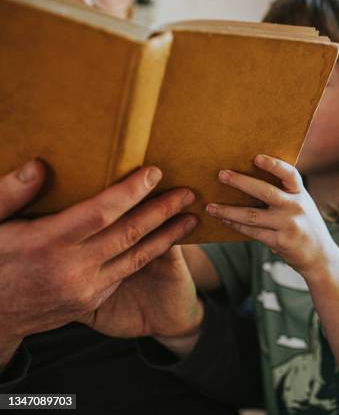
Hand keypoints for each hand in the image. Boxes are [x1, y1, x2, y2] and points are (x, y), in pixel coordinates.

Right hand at [0, 159, 197, 363]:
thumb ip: (10, 194)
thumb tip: (40, 166)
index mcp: (45, 243)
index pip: (101, 212)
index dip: (131, 191)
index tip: (154, 172)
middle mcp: (70, 269)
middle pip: (129, 234)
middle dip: (162, 211)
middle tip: (188, 192)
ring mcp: (83, 290)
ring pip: (135, 258)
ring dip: (167, 236)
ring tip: (190, 218)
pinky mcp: (91, 302)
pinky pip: (125, 274)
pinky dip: (148, 256)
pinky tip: (164, 241)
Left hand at [205, 154, 338, 275]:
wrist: (320, 256)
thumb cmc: (304, 225)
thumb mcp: (301, 205)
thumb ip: (284, 193)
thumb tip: (249, 180)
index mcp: (300, 193)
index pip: (289, 174)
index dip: (274, 165)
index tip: (257, 157)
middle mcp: (296, 207)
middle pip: (266, 192)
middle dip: (241, 182)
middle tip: (222, 174)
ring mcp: (289, 225)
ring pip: (253, 215)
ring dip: (229, 210)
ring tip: (211, 206)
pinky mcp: (281, 242)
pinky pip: (253, 231)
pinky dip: (236, 225)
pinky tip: (224, 220)